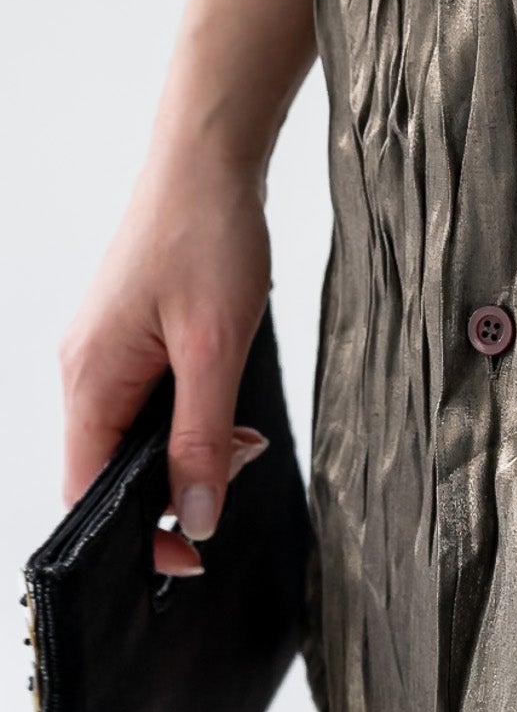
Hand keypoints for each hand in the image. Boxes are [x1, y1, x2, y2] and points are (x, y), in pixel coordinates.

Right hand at [59, 146, 271, 575]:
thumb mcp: (217, 347)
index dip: (134, 537)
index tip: (191, 555)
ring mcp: (99, 349)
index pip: (87, 495)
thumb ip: (201, 439)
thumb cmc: (209, 236)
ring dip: (184, 447)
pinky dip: (183, 411)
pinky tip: (223, 398)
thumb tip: (193, 518)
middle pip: (108, 469)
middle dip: (171, 487)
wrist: (208, 155)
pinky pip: (142, 396)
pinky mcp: (124, 330)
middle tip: (236, 469)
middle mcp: (81, 369)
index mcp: (88, 381)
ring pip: (130, 433)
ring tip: (240, 435)